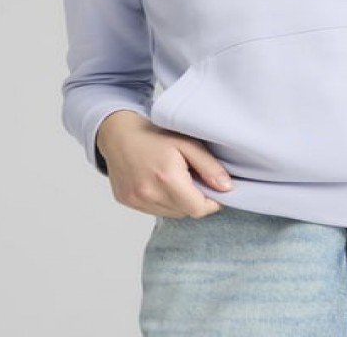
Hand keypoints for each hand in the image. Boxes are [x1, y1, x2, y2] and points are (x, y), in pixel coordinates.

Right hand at [96, 110, 232, 217]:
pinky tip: (161, 182)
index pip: (198, 208)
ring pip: (171, 213)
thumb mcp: (188, 143)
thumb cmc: (155, 134)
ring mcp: (136, 200)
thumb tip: (227, 188)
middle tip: (195, 178)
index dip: (212, 202)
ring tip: (177, 178)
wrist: (119, 133)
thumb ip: (209, 166)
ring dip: (180, 201)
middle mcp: (149, 194)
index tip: (215, 190)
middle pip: (185, 212)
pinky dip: (164, 201)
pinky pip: (155, 210)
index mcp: (167, 178)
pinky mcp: (127, 202)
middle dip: (196, 199)